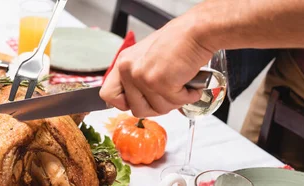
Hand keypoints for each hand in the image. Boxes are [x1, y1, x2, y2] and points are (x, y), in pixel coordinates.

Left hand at [100, 16, 215, 117]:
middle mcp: (128, 70)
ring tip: (182, 83)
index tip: (140, 101)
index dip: (125, 103)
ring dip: (175, 100)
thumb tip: (139, 100)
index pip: (108, 95)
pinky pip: (175, 102)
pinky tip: (190, 83)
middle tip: (170, 94)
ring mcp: (142, 77)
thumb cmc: (177, 42)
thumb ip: (138, 77)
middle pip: (136, 109)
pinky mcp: (159, 82)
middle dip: (157, 106)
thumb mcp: (146, 58)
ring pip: (158, 109)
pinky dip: (188, 96)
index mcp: (123, 63)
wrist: (195, 32)